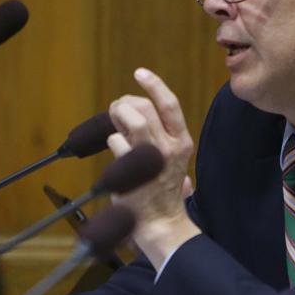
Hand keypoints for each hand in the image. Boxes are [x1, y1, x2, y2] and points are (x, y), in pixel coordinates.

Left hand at [108, 67, 200, 268]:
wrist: (161, 222)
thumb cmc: (162, 191)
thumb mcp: (172, 161)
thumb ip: (159, 137)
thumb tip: (134, 112)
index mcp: (182, 142)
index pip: (170, 104)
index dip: (154, 85)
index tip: (140, 73)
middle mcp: (170, 146)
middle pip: (145, 107)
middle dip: (126, 103)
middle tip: (117, 110)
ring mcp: (152, 157)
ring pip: (133, 119)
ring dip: (118, 116)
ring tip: (114, 124)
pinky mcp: (134, 168)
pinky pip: (117, 142)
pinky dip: (112, 143)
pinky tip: (116, 156)